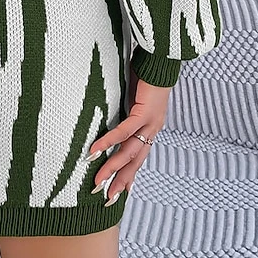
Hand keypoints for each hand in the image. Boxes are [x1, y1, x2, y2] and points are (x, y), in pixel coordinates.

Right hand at [87, 62, 172, 204]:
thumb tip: (110, 111)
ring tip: (97, 181)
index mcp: (150, 127)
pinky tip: (96, 151)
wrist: (161, 60)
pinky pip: (124, 131)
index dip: (130, 174)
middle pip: (135, 161)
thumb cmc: (146, 74)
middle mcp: (152, 129)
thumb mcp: (133, 96)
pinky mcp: (143, 113)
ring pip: (129, 152)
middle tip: (107, 198)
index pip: (139, 156)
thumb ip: (126, 109)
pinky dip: (109, 141)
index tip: (122, 192)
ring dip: (112, 168)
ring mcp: (149, 123)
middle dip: (121, 181)